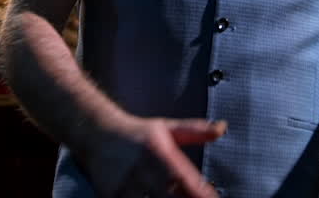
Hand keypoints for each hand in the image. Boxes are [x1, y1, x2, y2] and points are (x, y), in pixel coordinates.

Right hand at [81, 115, 225, 197]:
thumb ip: (195, 130)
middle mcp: (142, 171)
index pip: (184, 179)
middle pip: (168, 197)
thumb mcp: (166, 127)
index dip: (201, 193)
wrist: (96, 134)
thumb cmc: (138, 133)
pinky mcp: (111, 197)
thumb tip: (222, 128)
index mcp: (158, 152)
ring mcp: (125, 187)